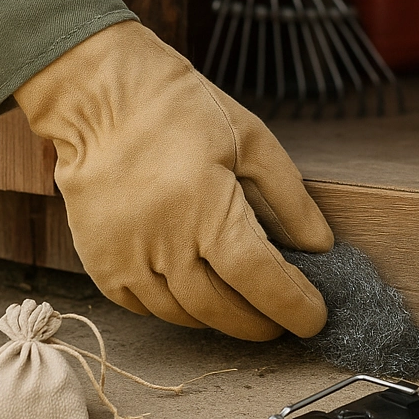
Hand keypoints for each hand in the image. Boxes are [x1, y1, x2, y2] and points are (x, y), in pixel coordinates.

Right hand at [14, 20, 333, 339]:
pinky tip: (194, 292)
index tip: (313, 317)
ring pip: (183, 315)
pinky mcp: (101, 263)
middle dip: (260, 322)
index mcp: (206, 207)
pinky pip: (145, 308)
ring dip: (220, 318)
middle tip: (281, 318)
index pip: (259, 278)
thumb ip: (289, 196)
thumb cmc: (179, 110)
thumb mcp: (250, 138)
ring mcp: (127, 257)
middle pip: (222, 308)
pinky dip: (176, 309)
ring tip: (242, 305)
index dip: (292, 305)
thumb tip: (320, 244)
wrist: (98, 97)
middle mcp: (164, 240)